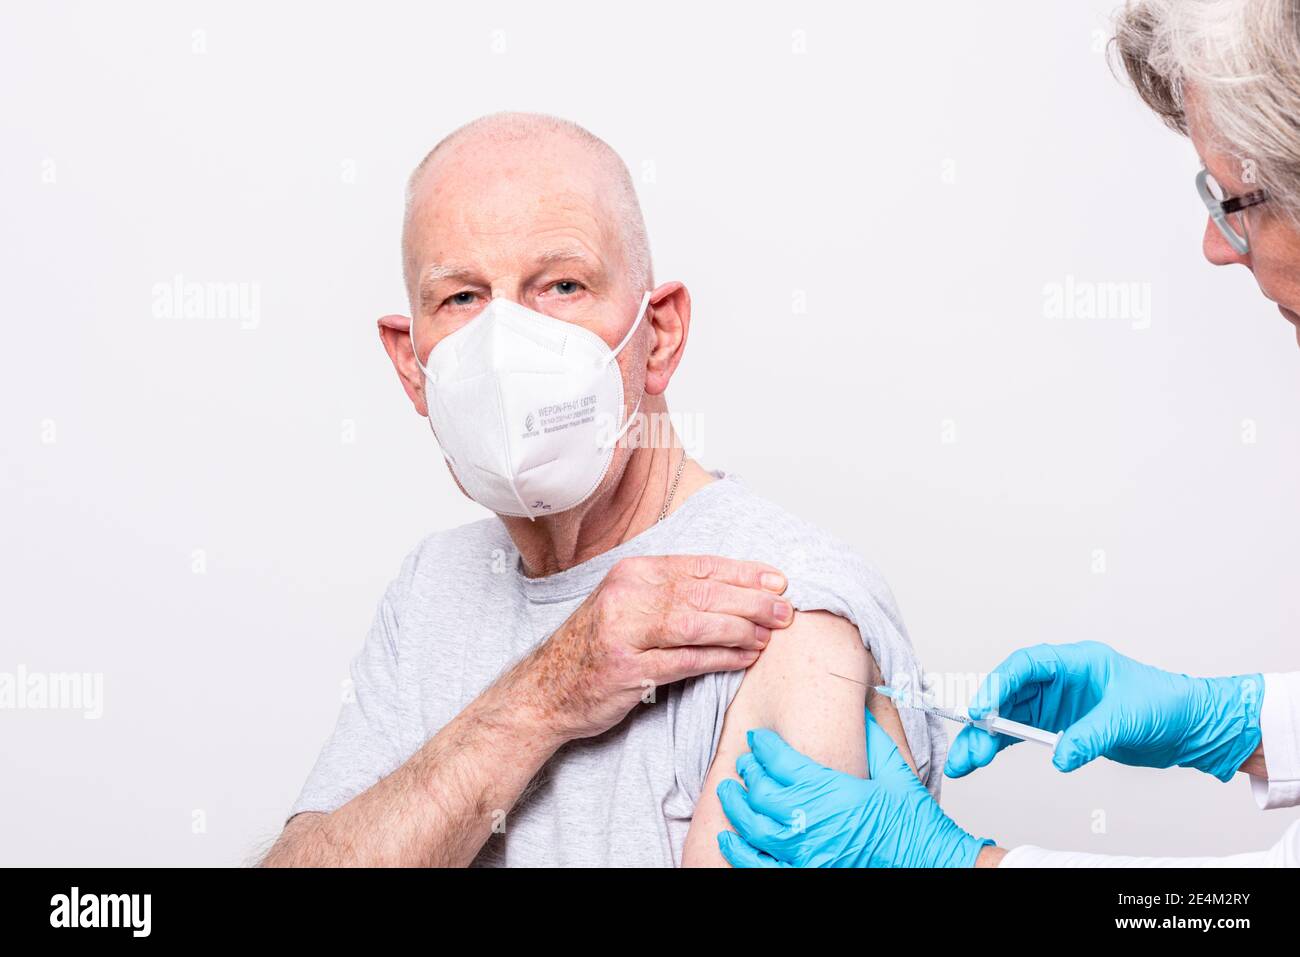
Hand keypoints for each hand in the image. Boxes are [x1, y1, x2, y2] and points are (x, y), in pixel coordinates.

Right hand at [517, 555, 792, 741]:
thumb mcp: (626, 605)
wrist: (545, 690)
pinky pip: (687, 661)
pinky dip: (721, 659)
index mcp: (631, 573)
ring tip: (771, 633)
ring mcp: (625, 633)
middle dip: (751, 600)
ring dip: (741, 628)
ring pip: (698, 624)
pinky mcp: (629, 670)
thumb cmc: (593, 647)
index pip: (698, 566)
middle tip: (785, 608)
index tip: (776, 579)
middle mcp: (627, 596)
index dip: (742, 572)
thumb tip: (733, 589)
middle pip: (703, 593)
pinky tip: (745, 657)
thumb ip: (670, 593)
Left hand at [715, 711, 993, 866]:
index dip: (763, 746)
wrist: (931, 864)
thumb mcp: (895, 771)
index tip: (758, 739)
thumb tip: (856, 709)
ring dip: (736, 807)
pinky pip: (759, 867)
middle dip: (748, 772)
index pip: (781, 762)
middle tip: (745, 763)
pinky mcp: (807, 874)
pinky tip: (730, 839)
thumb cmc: (915, 823)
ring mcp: (807, 854)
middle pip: (761, 792)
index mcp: (832, 791)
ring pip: (754, 828)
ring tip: (729, 792)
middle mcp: (813, 822)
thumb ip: (871, 738)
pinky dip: (739, 852)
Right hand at [944, 641, 1263, 781]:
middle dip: (984, 719)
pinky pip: (1020, 733)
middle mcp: (1059, 679)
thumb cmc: (1168, 704)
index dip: (999, 684)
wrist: (1191, 727)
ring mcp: (1057, 703)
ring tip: (964, 761)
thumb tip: (1061, 756)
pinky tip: (982, 758)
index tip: (983, 709)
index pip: (1026, 665)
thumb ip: (1091, 735)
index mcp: (1076, 661)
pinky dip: (1000, 745)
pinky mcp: (1059, 726)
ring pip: (1008, 715)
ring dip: (985, 737)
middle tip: (968, 745)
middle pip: (1008, 693)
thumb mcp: (1129, 717)